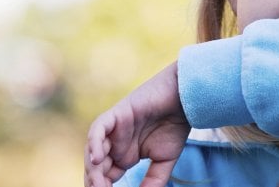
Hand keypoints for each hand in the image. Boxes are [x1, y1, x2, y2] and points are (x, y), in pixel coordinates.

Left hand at [85, 62, 190, 186]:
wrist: (185, 100)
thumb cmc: (175, 127)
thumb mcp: (164, 162)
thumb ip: (153, 181)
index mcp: (123, 156)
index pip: (106, 178)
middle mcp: (115, 144)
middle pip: (96, 168)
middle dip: (96, 183)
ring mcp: (113, 129)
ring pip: (94, 151)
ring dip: (94, 170)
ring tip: (99, 186)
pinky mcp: (116, 115)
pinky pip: (98, 130)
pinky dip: (95, 143)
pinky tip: (97, 160)